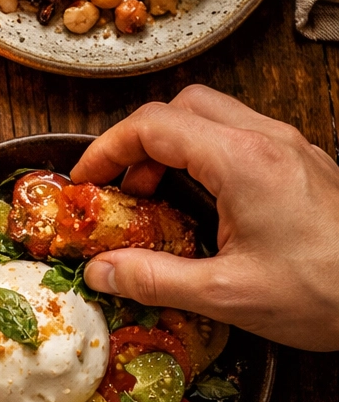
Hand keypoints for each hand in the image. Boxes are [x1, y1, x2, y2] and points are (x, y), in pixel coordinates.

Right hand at [72, 85, 338, 350]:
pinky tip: (201, 202)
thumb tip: (100, 271)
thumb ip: (154, 278)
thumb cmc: (327, 294)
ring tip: (157, 197)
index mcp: (243, 161)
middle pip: (182, 106)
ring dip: (172, 146)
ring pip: (212, 116)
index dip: (107, 149)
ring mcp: (289, 147)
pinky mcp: (302, 163)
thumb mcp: (228, 295)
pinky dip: (203, 156)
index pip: (154, 125)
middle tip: (123, 187)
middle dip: (139, 141)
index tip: (86, 180)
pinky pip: (238, 136)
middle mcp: (267, 140)